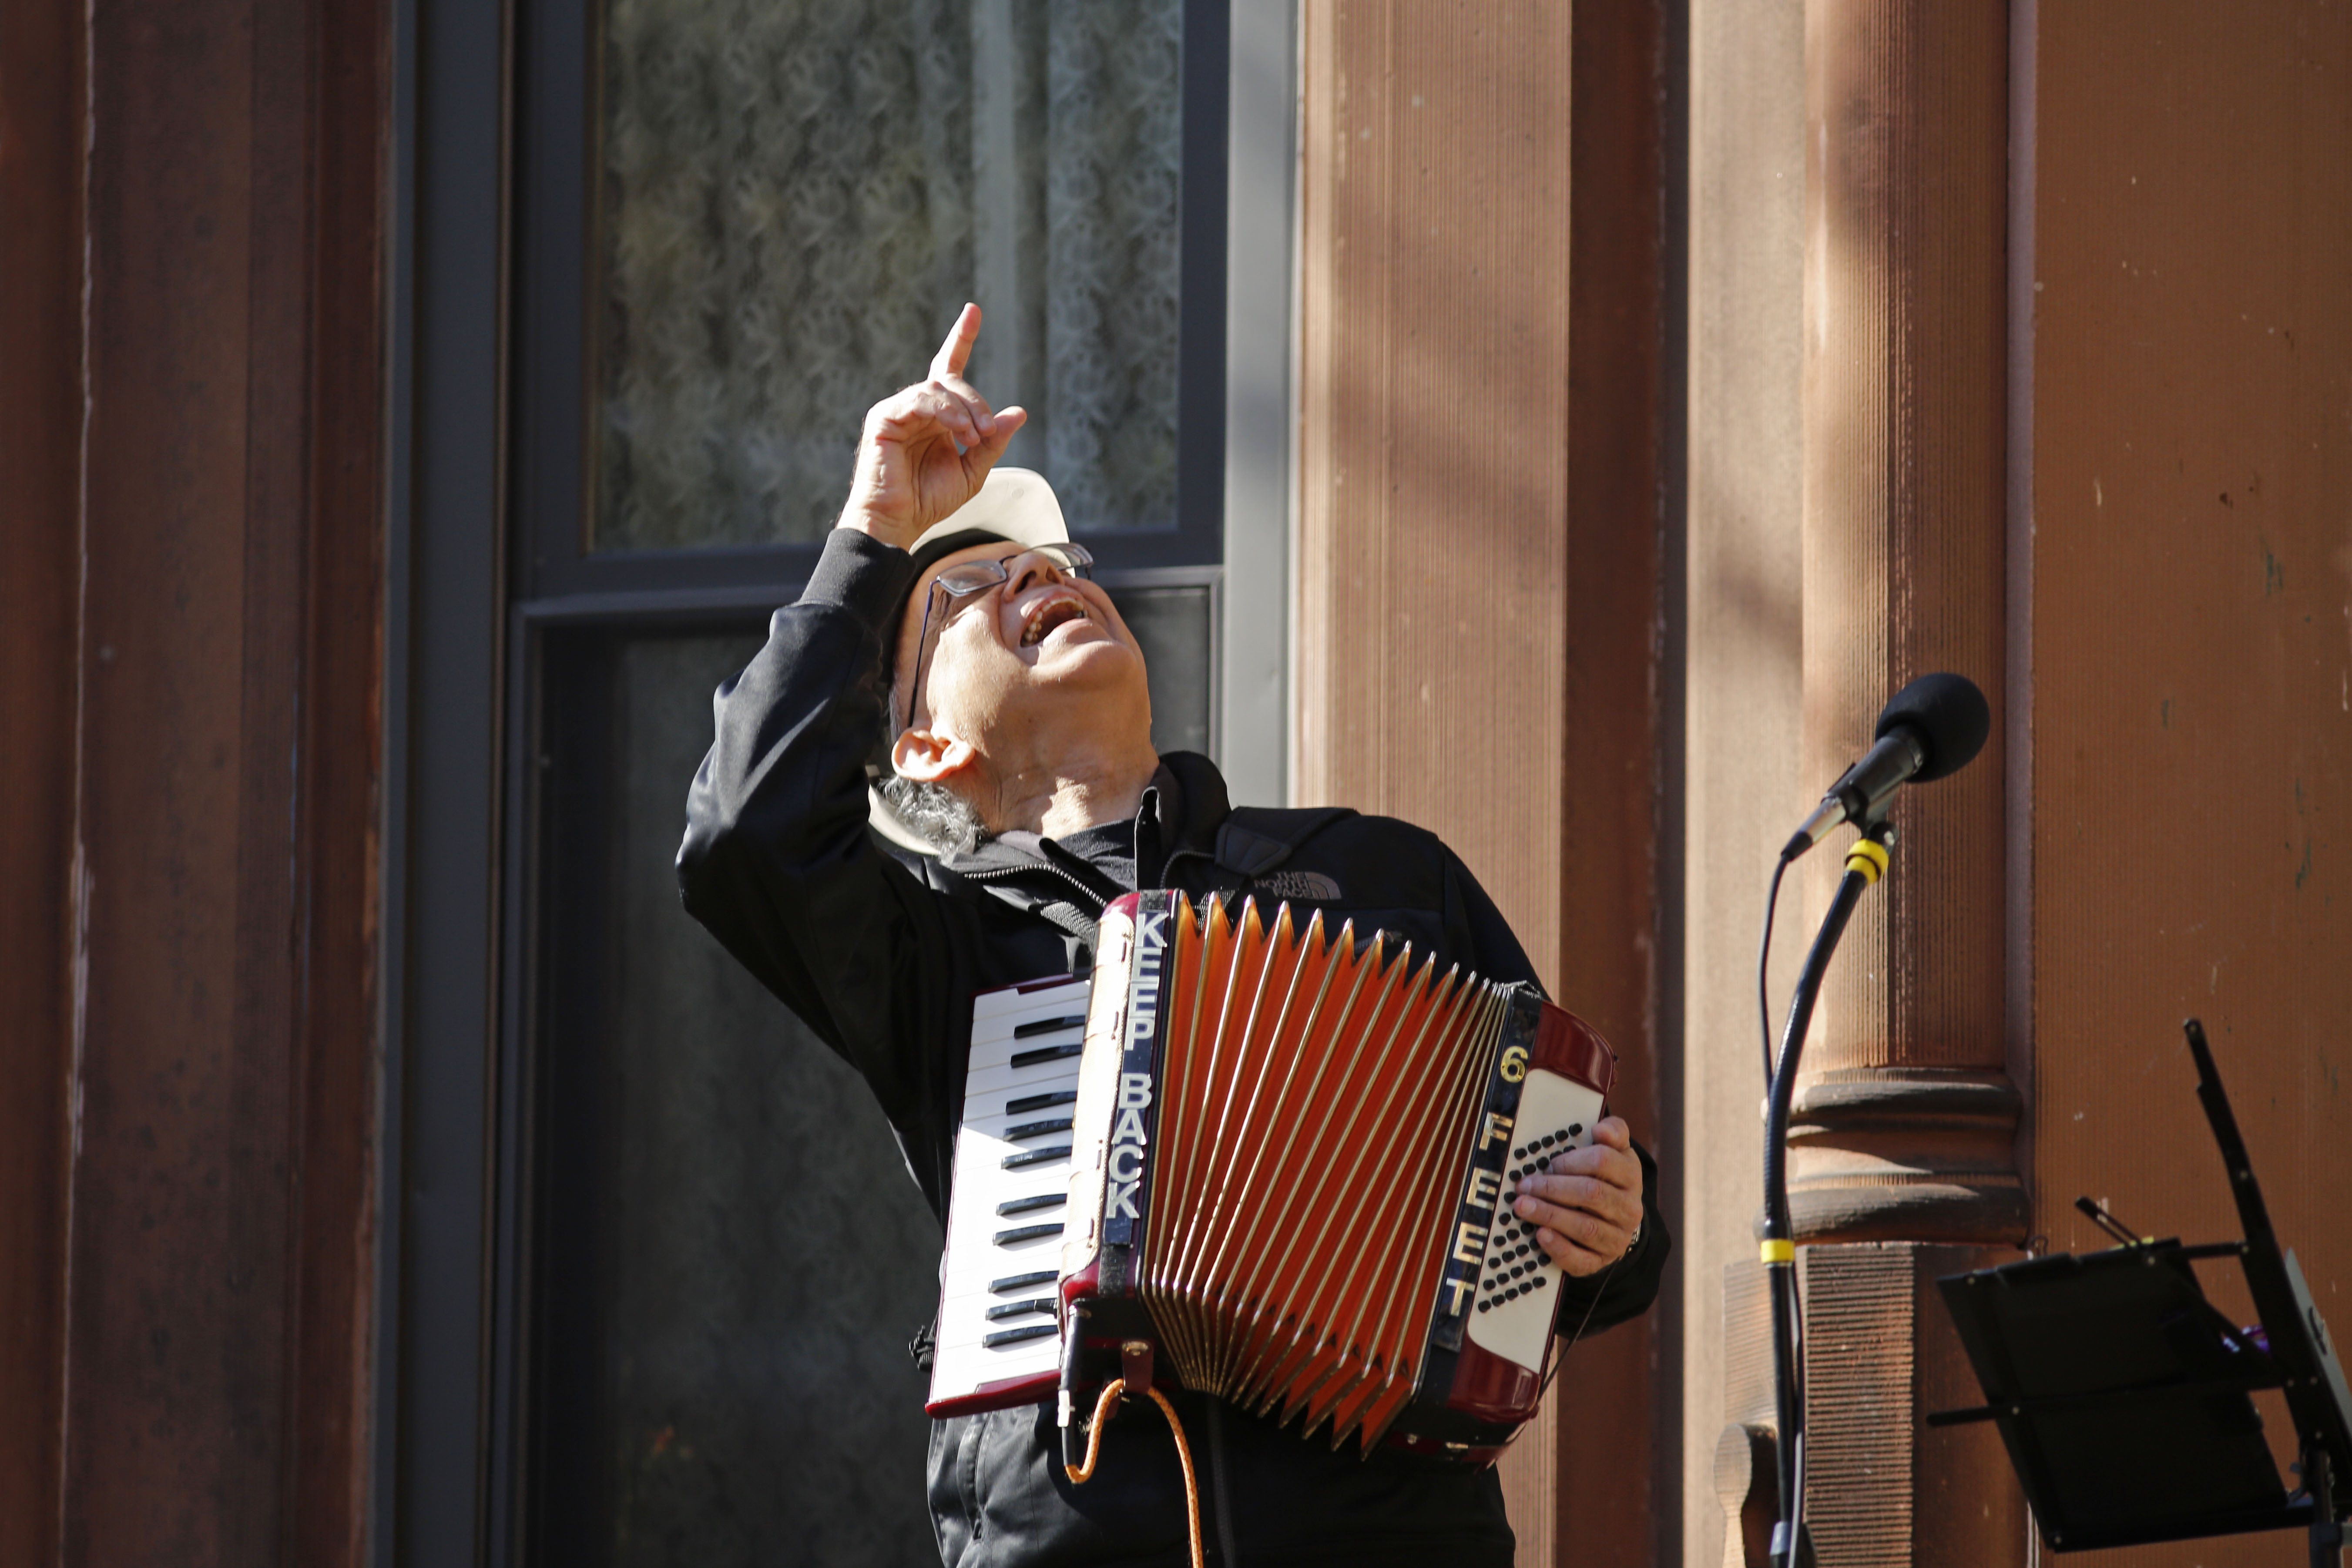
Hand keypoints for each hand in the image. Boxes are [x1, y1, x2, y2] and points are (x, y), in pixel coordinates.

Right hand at [836, 303, 1028, 550]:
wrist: (897, 522)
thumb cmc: (928, 500)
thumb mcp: (972, 470)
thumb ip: (992, 441)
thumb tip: (1018, 412)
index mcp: (935, 416)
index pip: (949, 368)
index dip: (960, 338)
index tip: (973, 311)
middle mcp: (916, 408)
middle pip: (952, 380)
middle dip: (976, 402)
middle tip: (987, 432)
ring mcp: (898, 410)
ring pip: (939, 389)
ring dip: (964, 410)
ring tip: (974, 438)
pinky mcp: (884, 418)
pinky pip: (920, 400)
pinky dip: (945, 413)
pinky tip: (959, 432)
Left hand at [1510, 1116, 1643, 1277]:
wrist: (1615, 1220)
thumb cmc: (1606, 1178)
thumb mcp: (1614, 1151)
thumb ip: (1612, 1132)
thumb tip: (1600, 1128)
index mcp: (1630, 1175)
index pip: (1603, 1161)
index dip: (1571, 1160)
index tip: (1549, 1163)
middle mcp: (1629, 1208)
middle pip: (1591, 1194)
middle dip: (1553, 1188)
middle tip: (1524, 1185)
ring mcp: (1616, 1237)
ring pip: (1585, 1227)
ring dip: (1550, 1215)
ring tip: (1522, 1206)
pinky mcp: (1601, 1261)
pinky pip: (1581, 1259)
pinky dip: (1559, 1248)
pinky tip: (1541, 1235)